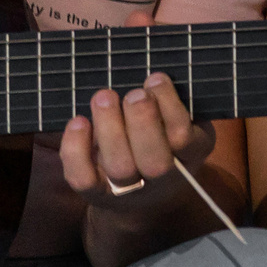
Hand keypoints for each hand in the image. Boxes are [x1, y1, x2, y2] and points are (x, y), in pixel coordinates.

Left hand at [58, 71, 213, 206]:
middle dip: (143, 122)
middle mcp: (162, 179)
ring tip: (104, 97)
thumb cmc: (163, 136)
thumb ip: (172, 99)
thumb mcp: (181, 117)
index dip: (169, 106)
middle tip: (134, 94)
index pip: (183, 138)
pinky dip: (76, 149)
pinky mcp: (96, 192)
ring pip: (120, 167)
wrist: (145, 192)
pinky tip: (79, 122)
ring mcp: (129, 190)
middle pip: (155, 162)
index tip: (155, 78)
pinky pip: (83, 177)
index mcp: (190, 154)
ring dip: (110, 128)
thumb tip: (152, 74)